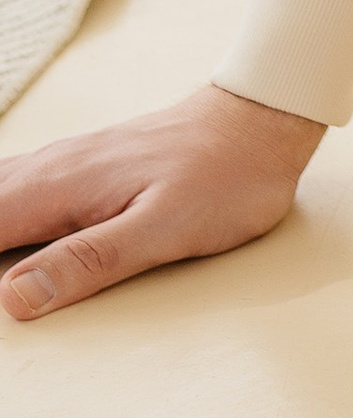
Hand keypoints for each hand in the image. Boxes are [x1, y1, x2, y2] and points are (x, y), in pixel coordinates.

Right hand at [0, 85, 324, 319]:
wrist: (261, 120)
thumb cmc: (225, 176)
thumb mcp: (164, 229)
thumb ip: (89, 261)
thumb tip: (15, 296)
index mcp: (59, 187)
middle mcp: (53, 168)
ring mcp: (68, 162)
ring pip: (0, 190)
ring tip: (1, 275)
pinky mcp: (87, 166)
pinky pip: (19, 184)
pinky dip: (5, 208)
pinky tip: (11, 227)